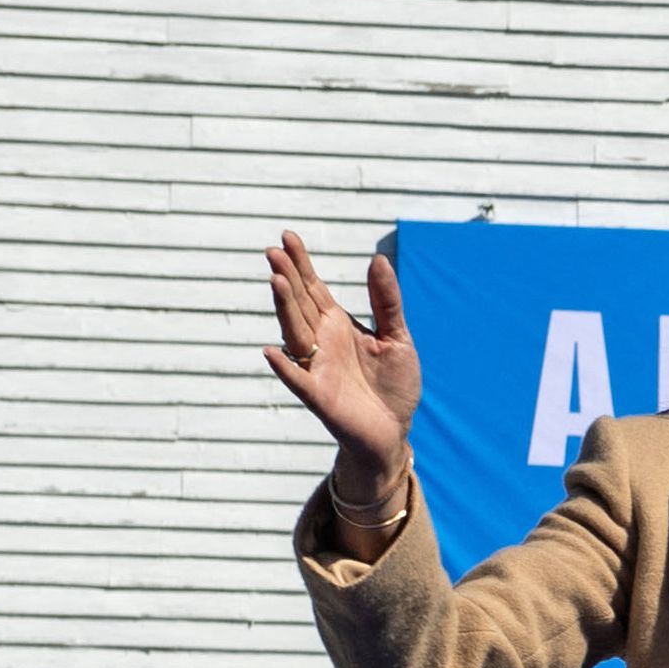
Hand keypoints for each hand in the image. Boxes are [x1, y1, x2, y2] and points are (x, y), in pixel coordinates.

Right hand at [261, 233, 421, 488]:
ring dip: (284, 309)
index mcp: (337, 325)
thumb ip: (386, 302)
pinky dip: (285, 367)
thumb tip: (378, 259)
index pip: (313, 288)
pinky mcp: (319, 396)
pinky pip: (298, 379)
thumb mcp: (397, 337)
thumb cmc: (393, 385)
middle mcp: (322, 342)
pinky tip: (271, 351)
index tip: (286, 236)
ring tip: (276, 281)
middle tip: (274, 251)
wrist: (394, 430)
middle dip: (288, 278)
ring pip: (295, 333)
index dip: (301, 263)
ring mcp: (317, 367)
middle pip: (299, 304)